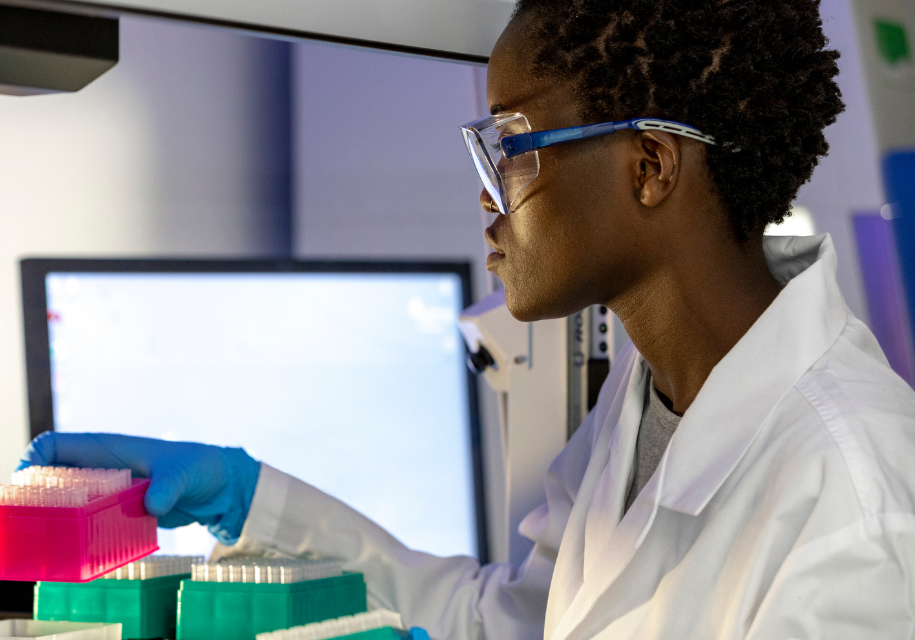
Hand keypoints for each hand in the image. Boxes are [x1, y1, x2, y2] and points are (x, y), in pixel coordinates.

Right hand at [19, 432, 260, 544]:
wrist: (220, 488)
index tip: (24, 486)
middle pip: (50, 479)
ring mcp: (107, 492)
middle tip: (33, 524)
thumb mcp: (185, 474)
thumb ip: (169, 487)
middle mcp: (101, 469)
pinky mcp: (117, 513)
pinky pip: (87, 523)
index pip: (55, 446)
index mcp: (107, 449)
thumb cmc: (201, 468)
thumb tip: (152, 505)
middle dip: (34, 498)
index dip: (32, 461)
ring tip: (49, 543)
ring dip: (55, 521)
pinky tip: (77, 554)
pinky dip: (78, 536)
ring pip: (66, 504)